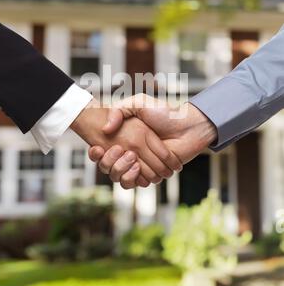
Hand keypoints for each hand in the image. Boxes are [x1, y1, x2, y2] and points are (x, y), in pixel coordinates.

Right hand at [89, 94, 216, 186]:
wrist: (188, 126)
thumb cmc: (165, 112)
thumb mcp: (139, 102)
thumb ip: (119, 110)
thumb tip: (105, 129)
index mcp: (124, 138)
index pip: (102, 151)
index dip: (95, 153)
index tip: (96, 148)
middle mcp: (129, 152)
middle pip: (107, 167)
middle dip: (108, 161)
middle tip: (116, 150)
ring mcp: (140, 164)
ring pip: (119, 177)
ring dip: (120, 169)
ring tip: (130, 157)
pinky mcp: (151, 174)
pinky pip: (136, 182)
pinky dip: (133, 177)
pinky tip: (136, 166)